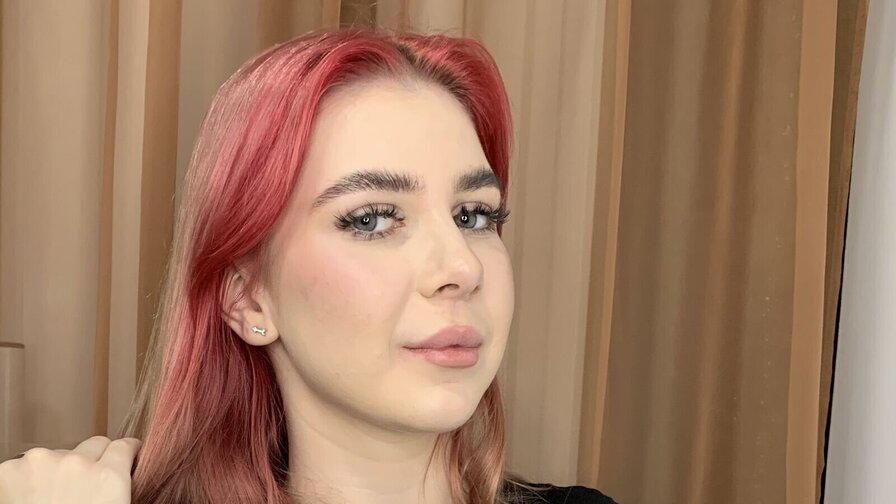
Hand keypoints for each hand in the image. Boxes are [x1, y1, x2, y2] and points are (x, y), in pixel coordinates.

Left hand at [0, 436, 140, 503]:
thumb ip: (117, 489)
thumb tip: (121, 479)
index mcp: (108, 478)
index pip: (124, 446)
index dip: (125, 454)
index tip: (124, 458)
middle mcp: (76, 463)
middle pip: (93, 445)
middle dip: (92, 461)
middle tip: (84, 488)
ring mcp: (40, 463)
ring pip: (58, 454)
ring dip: (57, 471)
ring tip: (50, 500)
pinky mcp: (9, 471)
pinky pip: (26, 466)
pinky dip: (28, 479)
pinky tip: (28, 501)